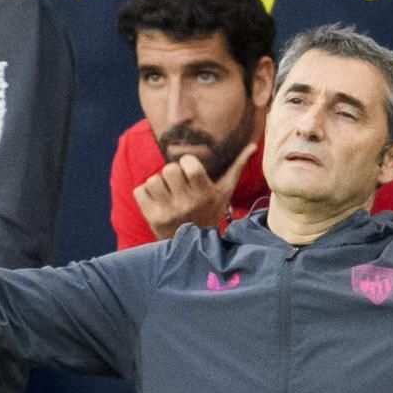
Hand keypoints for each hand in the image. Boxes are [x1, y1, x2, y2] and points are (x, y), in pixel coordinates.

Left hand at [134, 143, 256, 240]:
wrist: (195, 247)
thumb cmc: (210, 212)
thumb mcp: (225, 192)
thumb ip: (237, 167)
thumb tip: (253, 145)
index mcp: (205, 193)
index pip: (188, 163)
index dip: (187, 163)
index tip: (190, 172)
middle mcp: (187, 203)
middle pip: (168, 169)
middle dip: (171, 174)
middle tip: (177, 185)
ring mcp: (169, 211)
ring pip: (153, 179)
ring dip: (158, 184)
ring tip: (167, 194)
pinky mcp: (153, 218)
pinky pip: (139, 191)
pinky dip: (145, 194)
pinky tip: (156, 202)